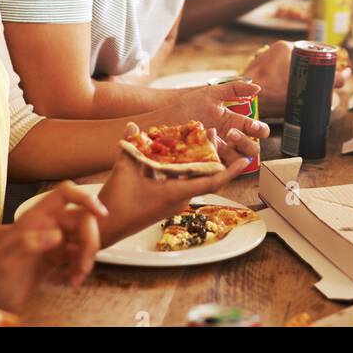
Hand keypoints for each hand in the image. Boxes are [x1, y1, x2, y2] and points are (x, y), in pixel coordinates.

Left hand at [0, 181, 107, 319]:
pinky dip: (81, 269)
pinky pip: (80, 256)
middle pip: (83, 220)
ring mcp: (55, 241)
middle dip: (90, 242)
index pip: (65, 194)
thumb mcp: (3, 261)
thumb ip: (26, 243)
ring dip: (87, 259)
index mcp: (35, 218)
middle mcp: (48, 225)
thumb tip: (57, 236)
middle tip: (84, 266)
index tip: (100, 214)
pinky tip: (70, 281)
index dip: (85, 198)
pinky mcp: (59, 257)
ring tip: (75, 279)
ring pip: (85, 239)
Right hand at [96, 142, 250, 245]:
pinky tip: (178, 155)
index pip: (212, 182)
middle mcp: (179, 199)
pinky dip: (185, 169)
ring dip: (199, 162)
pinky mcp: (166, 203)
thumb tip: (132, 126)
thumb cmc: (117, 203)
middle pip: (205, 177)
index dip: (230, 172)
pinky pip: (183, 183)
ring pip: (194, 180)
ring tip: (199, 140)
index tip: (245, 161)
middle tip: (214, 134)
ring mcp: (173, 202)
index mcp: (176, 193)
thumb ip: (130, 146)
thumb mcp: (123, 170)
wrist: (106, 226)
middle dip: (213, 157)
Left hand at [170, 81, 269, 157]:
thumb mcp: (211, 94)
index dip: (259, 129)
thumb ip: (234, 89)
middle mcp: (229, 139)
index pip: (256, 130)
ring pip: (239, 160)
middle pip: (252, 148)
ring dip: (236, 153)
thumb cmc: (185, 106)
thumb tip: (257, 87)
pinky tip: (211, 152)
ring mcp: (219, 151)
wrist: (163, 119)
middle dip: (246, 141)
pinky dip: (220, 162)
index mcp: (233, 122)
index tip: (251, 125)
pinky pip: (221, 167)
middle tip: (231, 133)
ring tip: (222, 141)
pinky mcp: (207, 162)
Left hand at [241, 39, 350, 110]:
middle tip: (315, 87)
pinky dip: (285, 82)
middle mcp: (274, 50)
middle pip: (301, 60)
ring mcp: (264, 60)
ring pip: (289, 68)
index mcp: (285, 47)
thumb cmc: (274, 94)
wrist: (247, 103)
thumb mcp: (309, 87)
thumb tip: (348, 72)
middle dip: (310, 73)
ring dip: (298, 79)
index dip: (321, 64)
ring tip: (303, 93)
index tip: (325, 76)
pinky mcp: (258, 71)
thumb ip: (332, 80)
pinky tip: (288, 94)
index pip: (311, 51)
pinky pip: (277, 74)